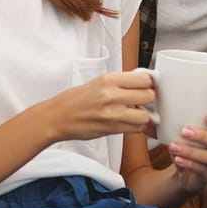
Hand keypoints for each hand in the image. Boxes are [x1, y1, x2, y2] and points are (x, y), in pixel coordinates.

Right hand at [42, 69, 156, 142]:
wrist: (58, 117)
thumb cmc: (74, 100)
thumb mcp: (97, 82)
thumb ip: (119, 82)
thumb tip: (140, 84)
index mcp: (109, 79)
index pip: (144, 79)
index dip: (148, 84)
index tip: (146, 86)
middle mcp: (112, 95)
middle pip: (148, 95)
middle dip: (148, 99)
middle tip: (141, 101)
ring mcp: (113, 113)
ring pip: (146, 115)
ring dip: (144, 115)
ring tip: (135, 113)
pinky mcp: (112, 129)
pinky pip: (136, 129)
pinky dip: (137, 127)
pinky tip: (129, 123)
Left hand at [164, 113, 206, 197]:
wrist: (186, 173)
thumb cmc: (188, 146)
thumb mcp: (183, 133)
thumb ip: (173, 122)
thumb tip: (151, 116)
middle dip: (203, 136)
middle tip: (184, 131)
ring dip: (191, 151)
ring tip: (173, 146)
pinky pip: (201, 170)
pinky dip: (188, 163)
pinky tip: (177, 159)